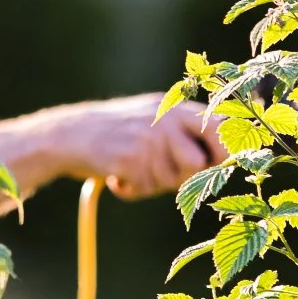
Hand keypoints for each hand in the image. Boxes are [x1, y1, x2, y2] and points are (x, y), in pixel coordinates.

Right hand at [62, 94, 225, 200]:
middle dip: (181, 177)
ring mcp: (146, 138)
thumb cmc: (118, 132)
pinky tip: (115, 176)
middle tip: (159, 173)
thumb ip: (187, 132)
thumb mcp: (153, 119)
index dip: (224, 151)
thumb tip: (229, 158)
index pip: (219, 127)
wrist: (68, 134)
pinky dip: (130, 190)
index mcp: (174, 108)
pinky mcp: (128, 158)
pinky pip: (144, 188)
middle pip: (197, 163)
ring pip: (169, 181)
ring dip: (151, 184)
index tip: (216, 165)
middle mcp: (164, 120)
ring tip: (131, 168)